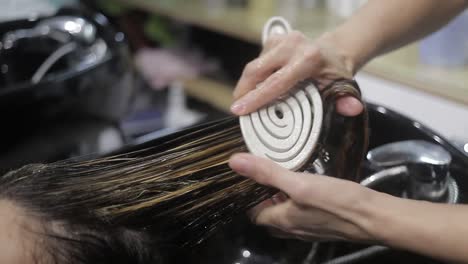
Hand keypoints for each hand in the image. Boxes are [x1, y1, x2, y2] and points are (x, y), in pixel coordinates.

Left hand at [228, 153, 377, 241]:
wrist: (376, 218)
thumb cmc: (340, 203)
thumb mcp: (300, 183)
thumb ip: (268, 173)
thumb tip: (237, 162)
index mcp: (283, 221)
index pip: (254, 215)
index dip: (248, 199)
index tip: (248, 182)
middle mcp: (295, 229)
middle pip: (270, 216)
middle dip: (264, 199)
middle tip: (266, 178)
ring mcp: (311, 229)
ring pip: (288, 216)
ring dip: (283, 200)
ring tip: (287, 178)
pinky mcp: (326, 224)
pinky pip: (305, 215)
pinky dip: (300, 202)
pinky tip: (310, 187)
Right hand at [231, 31, 362, 116]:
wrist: (334, 52)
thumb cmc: (335, 73)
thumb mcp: (342, 88)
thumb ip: (345, 101)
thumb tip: (353, 109)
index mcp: (307, 58)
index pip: (275, 82)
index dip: (256, 98)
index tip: (238, 110)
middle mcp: (292, 45)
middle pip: (256, 70)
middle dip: (243, 91)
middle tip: (237, 109)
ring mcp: (280, 40)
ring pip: (254, 66)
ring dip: (247, 85)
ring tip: (247, 101)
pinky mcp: (273, 39)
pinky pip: (257, 62)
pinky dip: (254, 78)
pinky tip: (258, 88)